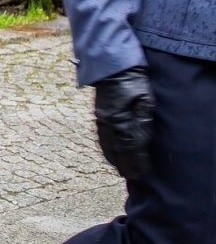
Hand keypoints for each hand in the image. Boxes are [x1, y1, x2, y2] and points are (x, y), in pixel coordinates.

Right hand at [94, 64, 154, 179]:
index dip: (137, 163)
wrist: (113, 68)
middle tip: (133, 176)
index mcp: (121, 121)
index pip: (130, 149)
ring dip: (115, 160)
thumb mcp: (146, 102)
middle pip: (117, 151)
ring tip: (122, 170)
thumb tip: (142, 142)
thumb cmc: (134, 83)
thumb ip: (143, 122)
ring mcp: (101, 121)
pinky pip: (101, 139)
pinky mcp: (98, 116)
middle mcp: (109, 124)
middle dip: (125, 166)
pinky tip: (110, 154)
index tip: (142, 174)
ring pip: (107, 146)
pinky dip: (106, 150)